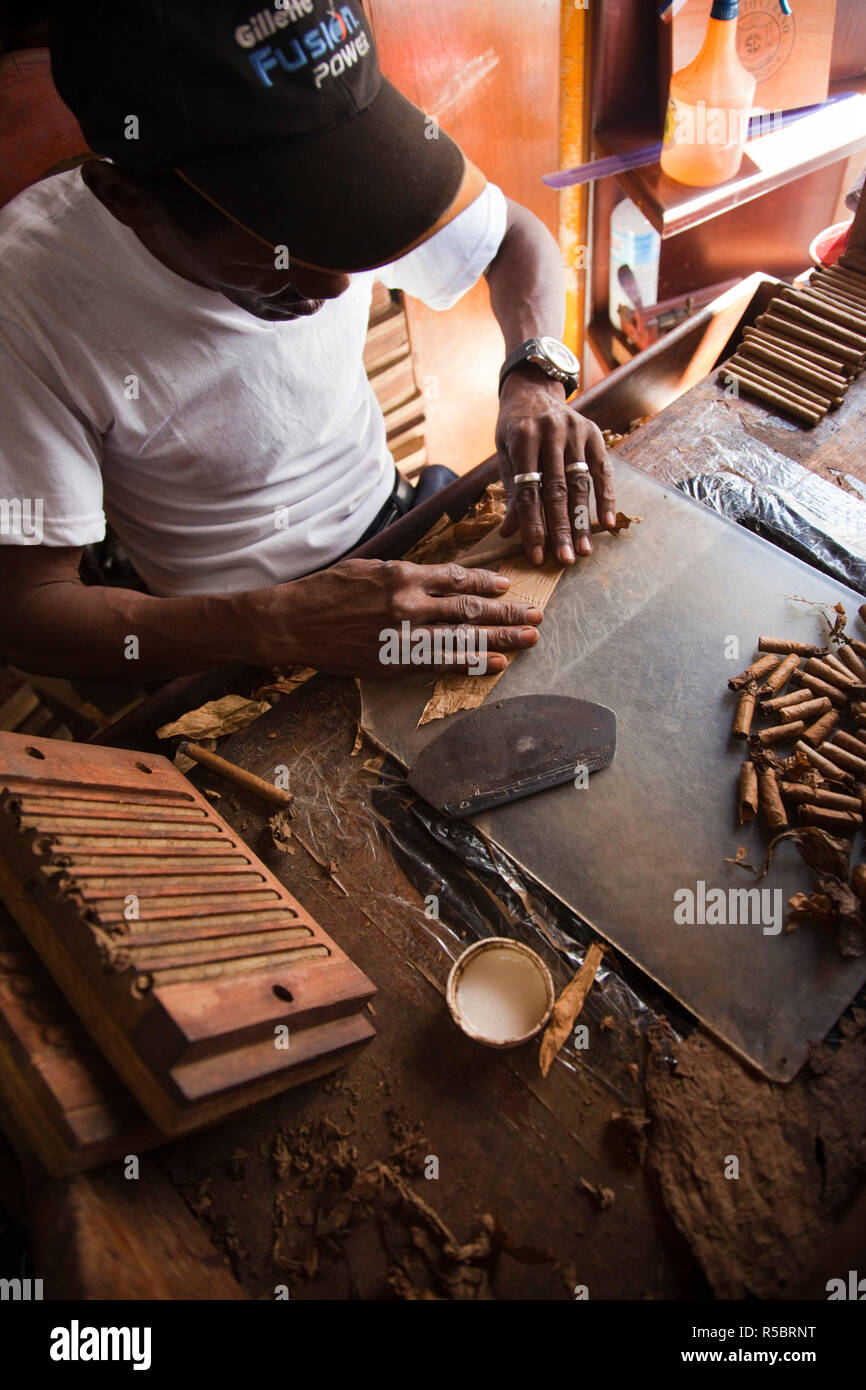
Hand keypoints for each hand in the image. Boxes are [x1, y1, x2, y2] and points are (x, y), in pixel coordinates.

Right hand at [267, 558, 543, 677]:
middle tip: (536, 615)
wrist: (293, 622)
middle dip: (507, 612)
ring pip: (463, 635)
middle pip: (470, 607)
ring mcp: (404, 634)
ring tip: (529, 639)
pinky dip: (471, 662)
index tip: (507, 586)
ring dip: (501, 637)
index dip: (485, 583)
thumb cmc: (326, 592)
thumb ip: (402, 573)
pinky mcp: (395, 660)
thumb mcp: (367, 568)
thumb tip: (431, 578)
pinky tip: (495, 664)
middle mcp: (410, 602)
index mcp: (402, 574)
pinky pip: (442, 662)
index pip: (455, 577)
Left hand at [496, 368, 616, 564]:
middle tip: (564, 559)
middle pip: (557, 490)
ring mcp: (575, 431)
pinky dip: (607, 497)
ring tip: (584, 550)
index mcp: (522, 438)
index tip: (536, 555)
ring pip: (581, 484)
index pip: (528, 491)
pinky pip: (603, 471)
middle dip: (560, 528)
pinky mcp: (594, 433)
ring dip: (583, 520)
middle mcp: (550, 432)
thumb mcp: (505, 456)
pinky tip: (608, 523)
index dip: (532, 525)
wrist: (532, 391)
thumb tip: (509, 534)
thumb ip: (511, 492)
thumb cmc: (515, 431)